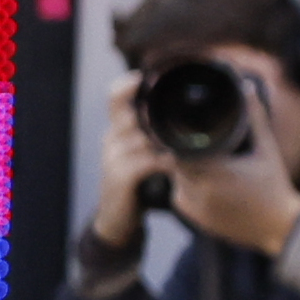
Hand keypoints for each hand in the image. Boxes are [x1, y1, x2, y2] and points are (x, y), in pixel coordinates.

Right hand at [91, 72, 174, 248]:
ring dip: (166, 138)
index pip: (115, 96)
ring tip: (188, 139)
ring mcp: (113, 158)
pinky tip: (179, 163)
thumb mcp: (140, 156)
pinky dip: (165, 160)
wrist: (116, 222)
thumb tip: (185, 123)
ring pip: (141, 135)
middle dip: (155, 111)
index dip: (130, 83)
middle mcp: (111, 139)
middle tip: (182, 111)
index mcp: (116, 130)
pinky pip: (145, 161)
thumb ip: (154, 137)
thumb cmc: (136, 185)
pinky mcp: (119, 177)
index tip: (149, 77)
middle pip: (128, 110)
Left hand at [168, 78, 299, 257]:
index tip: (184, 129)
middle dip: (182, 152)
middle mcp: (201, 191)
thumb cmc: (275, 187)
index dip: (178, 137)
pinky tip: (201, 180)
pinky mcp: (198, 221)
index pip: (179, 148)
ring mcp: (198, 209)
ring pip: (175, 180)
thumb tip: (245, 88)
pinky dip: (186, 187)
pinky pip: (180, 197)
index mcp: (216, 171)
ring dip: (183, 170)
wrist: (281, 230)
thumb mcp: (266, 149)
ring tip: (199, 160)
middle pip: (175, 163)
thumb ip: (255, 117)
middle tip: (190, 142)